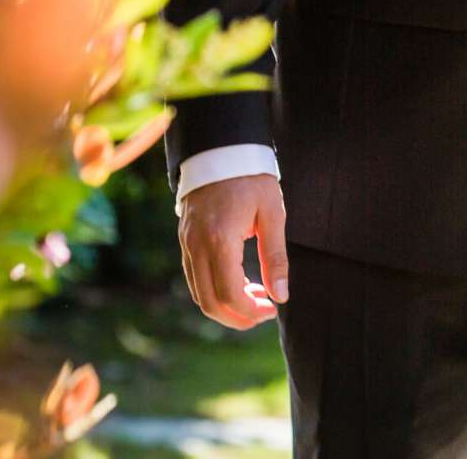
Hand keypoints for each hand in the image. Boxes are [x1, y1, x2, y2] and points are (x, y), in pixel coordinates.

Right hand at [177, 173, 288, 329]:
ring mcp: (187, 243)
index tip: (272, 310)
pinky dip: (214, 290)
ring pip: (199, 294)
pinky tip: (238, 283)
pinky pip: (194, 277)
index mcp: (219, 239)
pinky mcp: (185, 240)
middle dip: (237, 318)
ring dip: (225, 306)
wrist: (220, 149)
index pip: (229, 294)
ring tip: (255, 297)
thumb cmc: (251, 178)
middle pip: (209, 302)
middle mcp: (196, 246)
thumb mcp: (272, 213)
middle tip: (263, 313)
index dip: (250, 312)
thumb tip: (281, 295)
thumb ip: (275, 257)